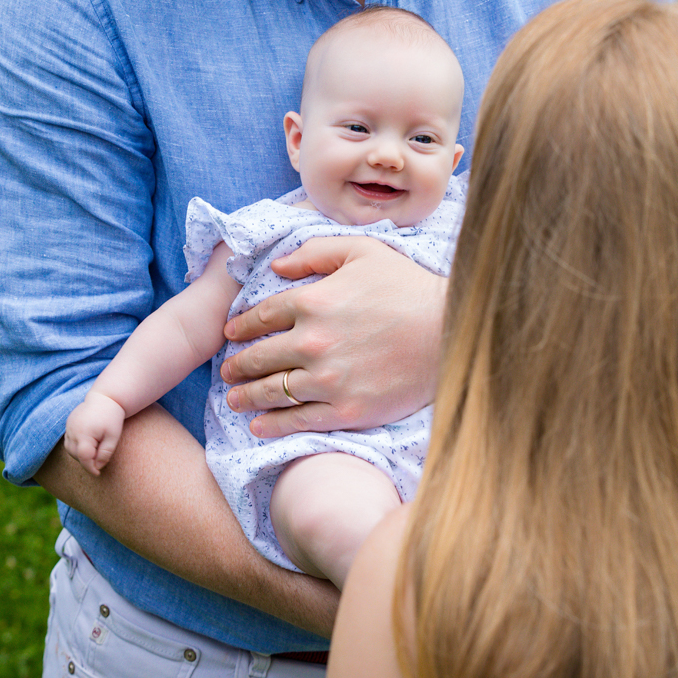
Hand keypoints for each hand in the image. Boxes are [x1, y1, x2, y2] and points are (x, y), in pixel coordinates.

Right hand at [64, 390, 125, 475]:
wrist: (105, 397)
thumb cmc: (112, 417)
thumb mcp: (114, 436)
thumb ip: (106, 452)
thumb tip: (98, 467)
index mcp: (85, 433)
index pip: (83, 457)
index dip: (90, 467)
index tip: (98, 473)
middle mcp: (73, 430)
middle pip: (75, 454)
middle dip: (86, 460)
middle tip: (100, 459)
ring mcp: (69, 426)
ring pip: (70, 449)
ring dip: (80, 454)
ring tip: (95, 450)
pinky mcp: (68, 423)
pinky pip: (68, 440)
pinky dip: (75, 446)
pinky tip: (88, 443)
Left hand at [220, 236, 446, 438]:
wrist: (450, 331)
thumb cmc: (408, 286)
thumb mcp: (362, 251)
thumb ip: (315, 253)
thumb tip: (277, 266)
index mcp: (313, 301)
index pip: (262, 316)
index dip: (240, 325)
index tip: (230, 332)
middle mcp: (313, 342)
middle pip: (259, 357)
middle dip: (237, 364)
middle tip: (227, 370)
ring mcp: (328, 380)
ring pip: (272, 391)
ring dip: (246, 396)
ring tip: (234, 399)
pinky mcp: (346, 410)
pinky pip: (299, 421)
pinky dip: (273, 425)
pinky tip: (259, 426)